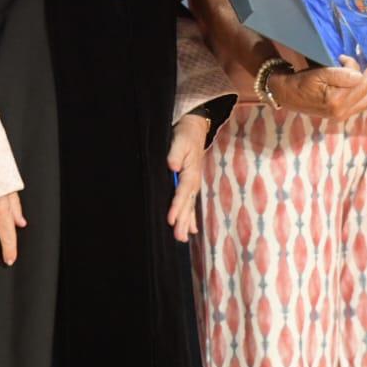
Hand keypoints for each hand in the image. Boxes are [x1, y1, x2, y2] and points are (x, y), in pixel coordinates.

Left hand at [166, 114, 211, 242]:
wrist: (194, 128)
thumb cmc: (185, 134)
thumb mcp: (180, 140)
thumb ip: (176, 154)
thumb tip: (173, 167)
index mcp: (191, 173)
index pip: (182, 193)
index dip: (177, 207)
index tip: (171, 220)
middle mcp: (194, 182)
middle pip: (187, 205)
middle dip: (183, 222)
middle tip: (179, 238)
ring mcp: (193, 184)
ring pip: (190, 207)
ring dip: (187, 223)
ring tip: (183, 238)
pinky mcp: (191, 184)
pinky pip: (191, 203)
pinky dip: (192, 217)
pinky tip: (192, 230)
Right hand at [268, 54, 366, 120]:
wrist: (286, 95)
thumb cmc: (300, 82)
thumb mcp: (319, 73)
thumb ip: (341, 74)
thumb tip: (361, 74)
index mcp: (338, 101)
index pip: (362, 83)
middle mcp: (343, 111)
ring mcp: (342, 115)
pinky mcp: (339, 115)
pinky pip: (360, 106)